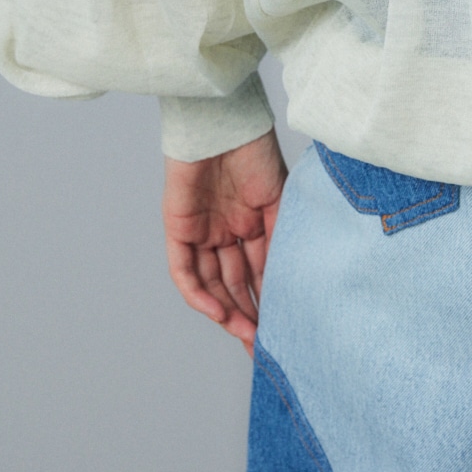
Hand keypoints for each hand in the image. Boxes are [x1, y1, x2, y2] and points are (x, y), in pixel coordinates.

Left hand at [162, 130, 287, 353]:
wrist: (224, 123)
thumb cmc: (255, 151)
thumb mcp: (279, 201)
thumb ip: (282, 239)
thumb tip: (293, 284)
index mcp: (252, 223)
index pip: (259, 272)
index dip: (268, 302)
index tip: (282, 331)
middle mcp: (226, 232)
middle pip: (234, 284)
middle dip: (247, 317)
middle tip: (261, 348)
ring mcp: (201, 232)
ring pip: (210, 283)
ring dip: (226, 311)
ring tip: (246, 335)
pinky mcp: (178, 229)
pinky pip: (184, 271)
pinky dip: (198, 294)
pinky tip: (218, 312)